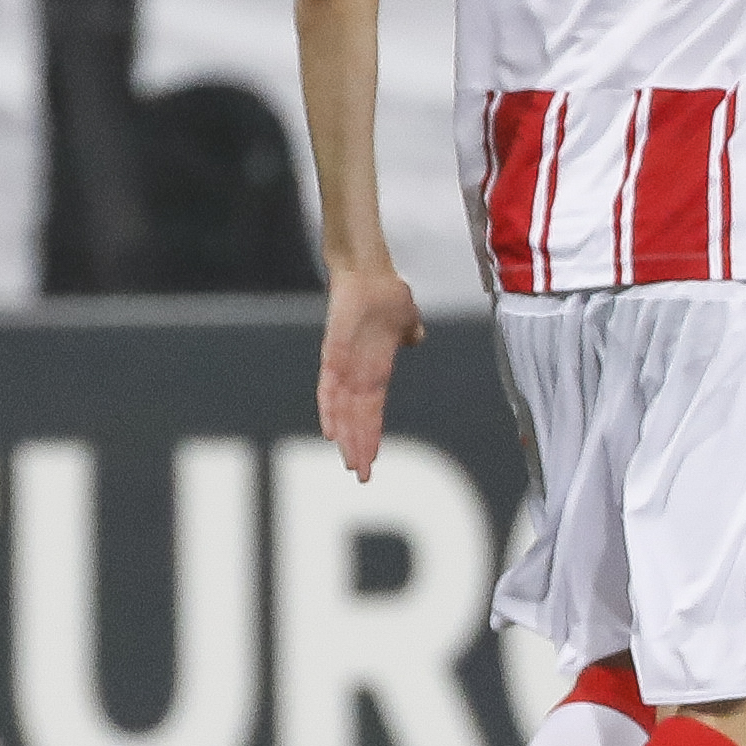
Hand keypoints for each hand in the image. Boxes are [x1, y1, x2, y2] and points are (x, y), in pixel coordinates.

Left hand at [315, 264, 426, 479]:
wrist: (368, 268)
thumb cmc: (386, 291)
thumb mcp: (406, 318)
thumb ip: (408, 332)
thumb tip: (416, 339)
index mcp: (374, 369)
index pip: (372, 410)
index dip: (372, 435)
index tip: (372, 460)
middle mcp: (356, 372)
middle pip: (357, 418)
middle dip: (360, 447)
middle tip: (360, 476)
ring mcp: (343, 363)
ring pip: (342, 410)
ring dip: (347, 437)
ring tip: (349, 463)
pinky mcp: (333, 352)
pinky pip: (329, 386)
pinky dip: (329, 410)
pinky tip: (330, 432)